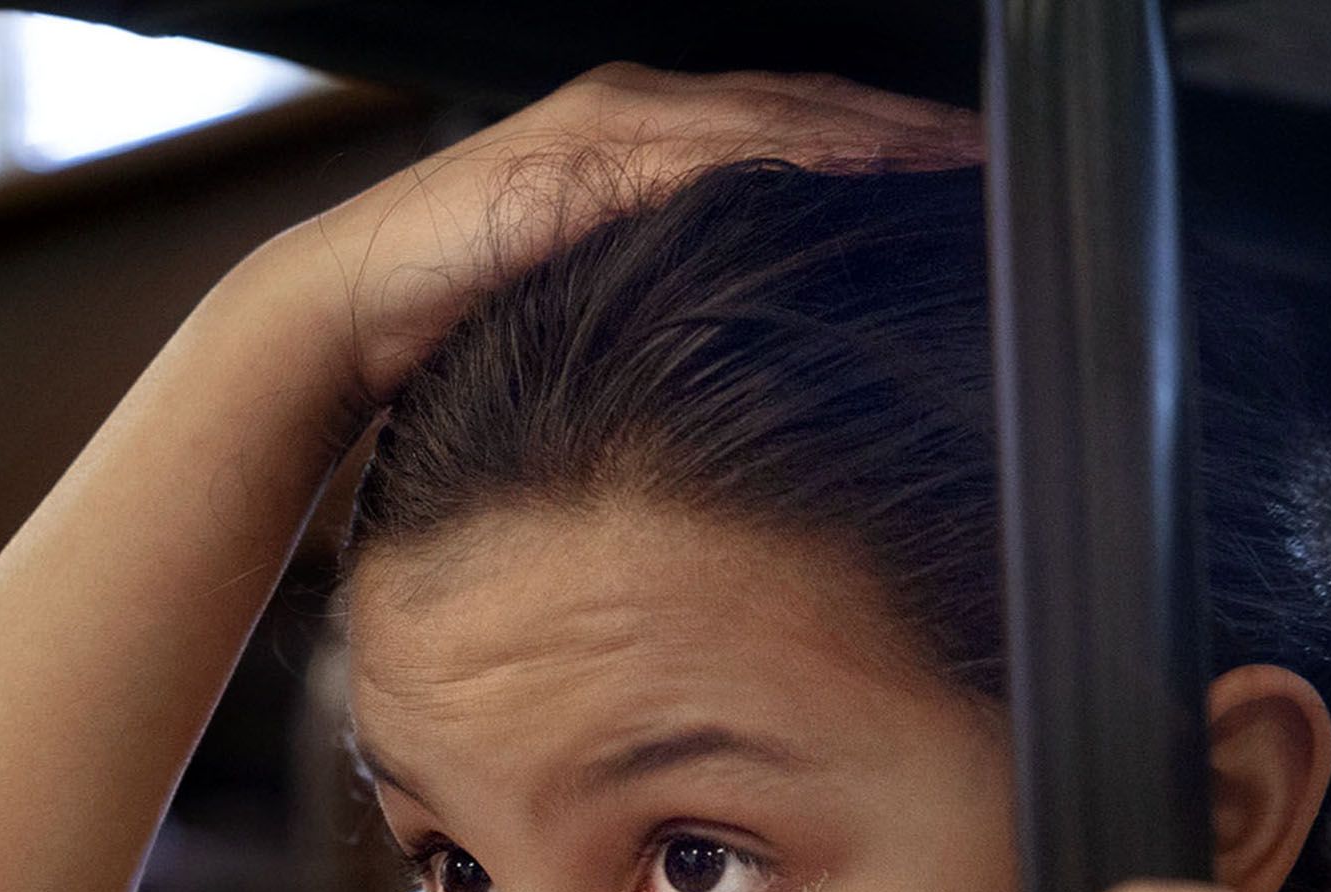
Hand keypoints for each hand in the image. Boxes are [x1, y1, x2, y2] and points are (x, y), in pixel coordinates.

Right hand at [253, 62, 981, 412]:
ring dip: (868, 139)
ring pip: (770, 118)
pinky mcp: (581, 160)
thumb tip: (731, 345)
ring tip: (951, 168)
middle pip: (799, 107)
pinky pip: (709, 155)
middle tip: (991, 166)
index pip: (784, 129)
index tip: (959, 181)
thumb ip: (653, 294)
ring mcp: (606, 126)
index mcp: (635, 140)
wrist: (339, 316)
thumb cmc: (449, 325)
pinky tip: (853, 178)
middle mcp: (629, 110)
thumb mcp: (578, 304)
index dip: (876, 147)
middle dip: (899, 133)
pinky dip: (788, 160)